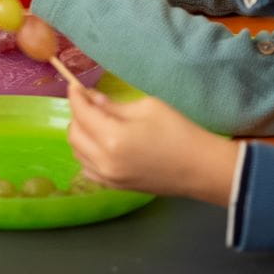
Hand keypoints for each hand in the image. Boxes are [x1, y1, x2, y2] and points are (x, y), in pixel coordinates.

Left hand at [63, 80, 241, 201]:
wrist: (200, 169)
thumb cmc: (178, 132)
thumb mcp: (147, 108)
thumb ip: (114, 106)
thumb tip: (92, 99)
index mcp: (112, 138)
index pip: (82, 113)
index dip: (76, 97)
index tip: (75, 86)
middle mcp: (104, 161)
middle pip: (74, 134)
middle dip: (78, 115)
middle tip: (90, 103)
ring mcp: (108, 178)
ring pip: (77, 153)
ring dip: (80, 135)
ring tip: (95, 122)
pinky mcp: (114, 187)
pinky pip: (88, 168)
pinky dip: (86, 153)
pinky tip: (99, 143)